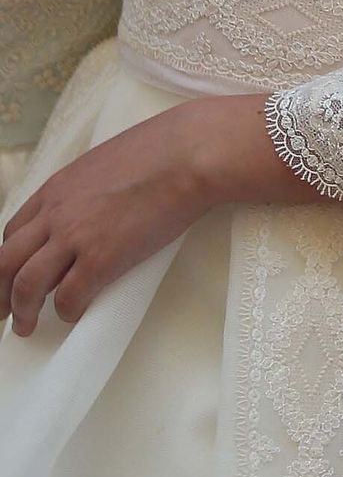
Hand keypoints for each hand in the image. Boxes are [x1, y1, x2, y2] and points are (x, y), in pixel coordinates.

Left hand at [0, 93, 310, 332]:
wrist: (190, 154)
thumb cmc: (163, 150)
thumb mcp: (106, 162)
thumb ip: (87, 189)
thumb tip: (92, 208)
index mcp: (57, 188)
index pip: (14, 232)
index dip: (8, 260)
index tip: (10, 276)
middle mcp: (57, 214)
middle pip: (7, 262)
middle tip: (2, 312)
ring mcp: (77, 237)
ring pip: (27, 286)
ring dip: (22, 311)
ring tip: (26, 326)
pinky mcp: (102, 259)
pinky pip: (70, 298)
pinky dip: (67, 312)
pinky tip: (73, 314)